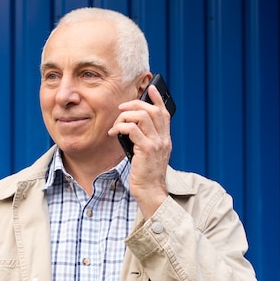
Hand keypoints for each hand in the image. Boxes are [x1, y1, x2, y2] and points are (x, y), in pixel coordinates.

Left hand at [109, 84, 172, 218]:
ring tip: (116, 124)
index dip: (158, 99)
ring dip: (126, 116)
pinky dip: (121, 127)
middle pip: (152, 110)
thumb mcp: (148, 155)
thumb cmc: (146, 175)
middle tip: (121, 109)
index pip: (164, 113)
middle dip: (135, 105)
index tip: (151, 88)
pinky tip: (113, 133)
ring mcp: (156, 144)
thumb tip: (130, 126)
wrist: (151, 192)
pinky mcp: (146, 150)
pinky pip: (132, 129)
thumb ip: (145, 140)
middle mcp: (163, 139)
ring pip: (142, 117)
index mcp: (165, 140)